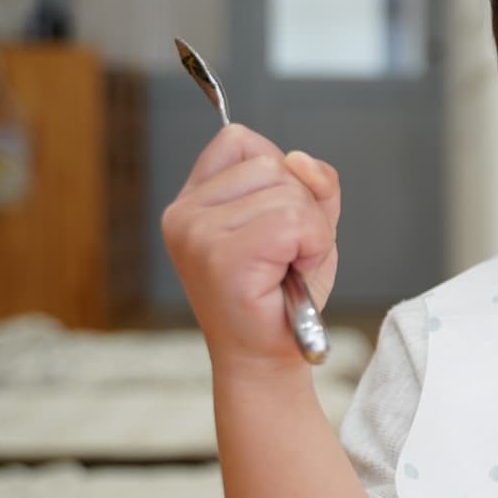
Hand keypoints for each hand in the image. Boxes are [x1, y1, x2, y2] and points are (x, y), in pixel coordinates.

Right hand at [160, 124, 340, 373]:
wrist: (267, 357)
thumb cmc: (282, 294)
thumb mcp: (305, 224)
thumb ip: (312, 184)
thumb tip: (300, 160)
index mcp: (193, 199)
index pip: (239, 140)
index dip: (279, 172)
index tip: (276, 221)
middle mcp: (185, 213)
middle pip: (273, 164)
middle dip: (302, 209)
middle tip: (286, 256)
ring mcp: (198, 233)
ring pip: (289, 193)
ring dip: (310, 233)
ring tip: (287, 268)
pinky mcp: (222, 255)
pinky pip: (295, 221)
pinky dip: (312, 247)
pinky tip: (291, 275)